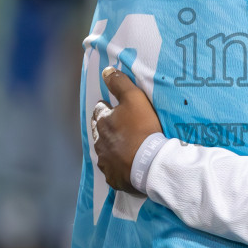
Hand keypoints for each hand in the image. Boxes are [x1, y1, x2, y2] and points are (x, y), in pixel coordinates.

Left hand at [92, 67, 162, 193]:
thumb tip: (106, 71)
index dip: (105, 106)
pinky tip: (123, 164)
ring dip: (109, 145)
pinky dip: (115, 164)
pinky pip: (111, 168)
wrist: (149, 163)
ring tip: (120, 144)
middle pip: (98, 130)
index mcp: (103, 121)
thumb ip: (120, 83)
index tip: (110, 105)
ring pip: (103, 149)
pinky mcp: (112, 176)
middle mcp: (99, 141)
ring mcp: (105, 161)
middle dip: (103, 125)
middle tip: (114, 124)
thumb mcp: (134, 99)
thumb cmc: (143, 129)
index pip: (99, 109)